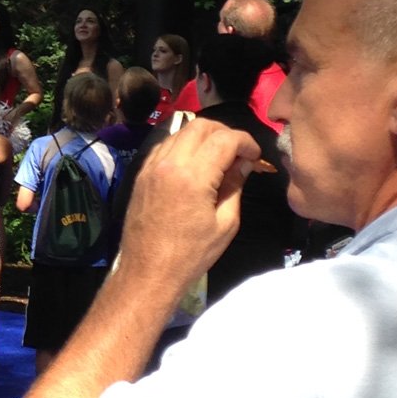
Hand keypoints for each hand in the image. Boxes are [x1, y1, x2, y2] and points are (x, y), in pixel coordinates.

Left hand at [118, 118, 260, 296]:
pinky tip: (194, 163)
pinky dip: (183, 145)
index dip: (246, 142)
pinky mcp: (141, 173)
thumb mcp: (226, 224)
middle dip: (225, 132)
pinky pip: (165, 146)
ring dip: (203, 137)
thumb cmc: (191, 255)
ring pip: (180, 132)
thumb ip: (235, 187)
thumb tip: (243, 164)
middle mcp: (169, 163)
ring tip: (218, 157)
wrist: (148, 271)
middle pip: (200, 126)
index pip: (224, 139)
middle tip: (239, 152)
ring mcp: (151, 166)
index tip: (255, 156)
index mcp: (192, 176)